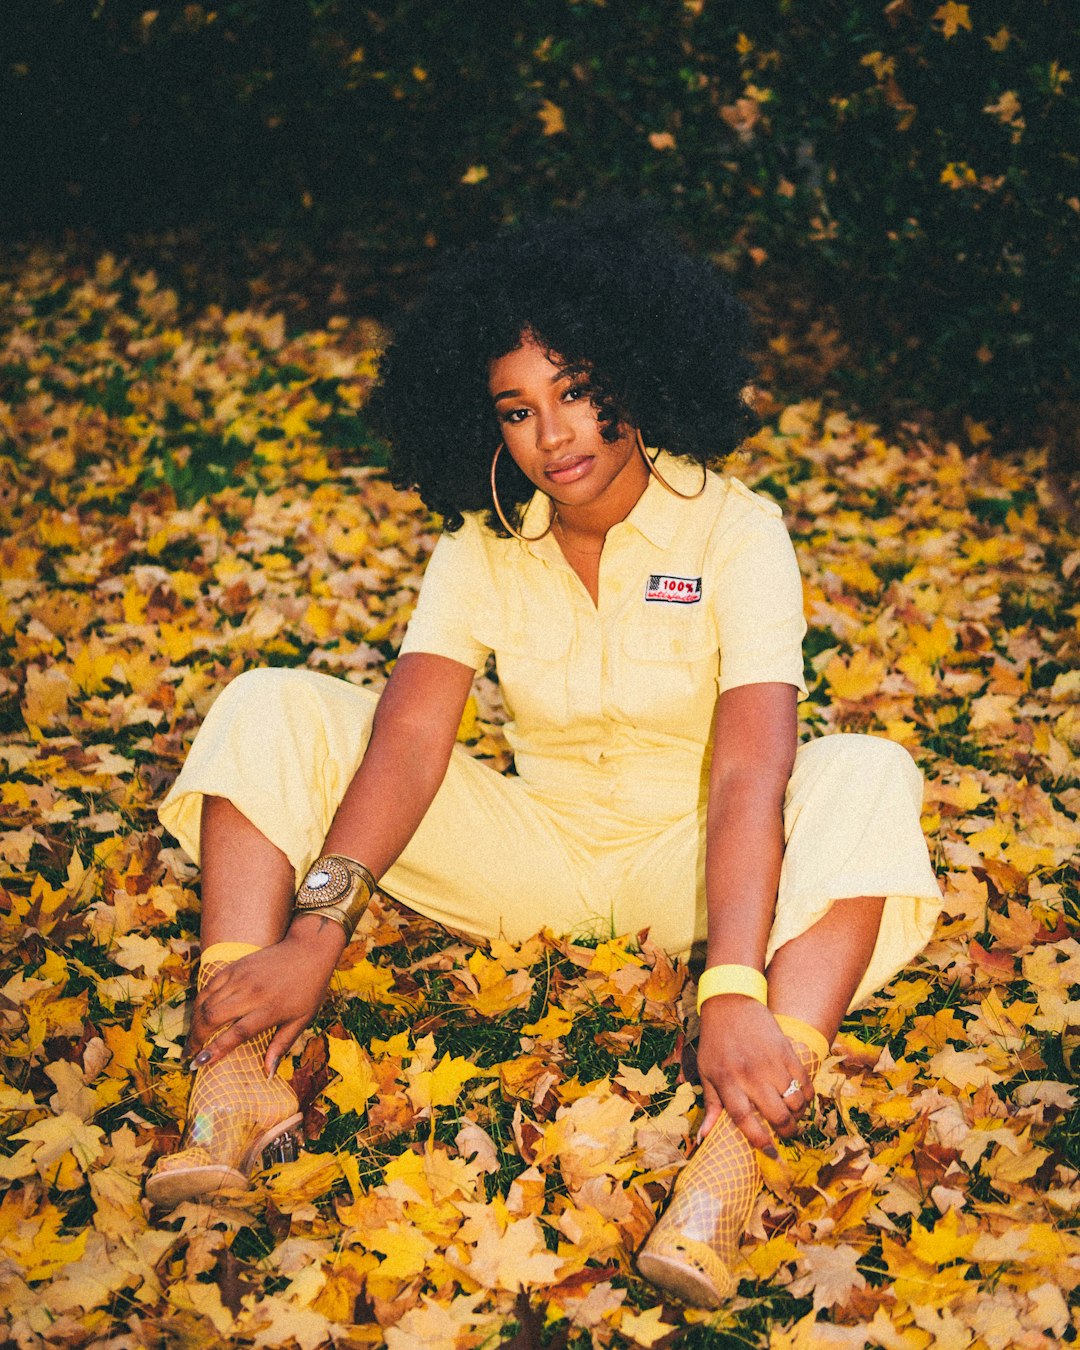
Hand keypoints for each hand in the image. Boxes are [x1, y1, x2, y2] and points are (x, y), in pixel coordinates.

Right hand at [185, 925, 339, 1075]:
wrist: (308, 950)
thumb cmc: (309, 989)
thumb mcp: (302, 1020)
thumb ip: (281, 1045)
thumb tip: (268, 1073)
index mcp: (271, 1009)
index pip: (238, 1032)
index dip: (216, 1049)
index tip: (199, 1064)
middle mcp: (252, 993)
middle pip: (213, 1016)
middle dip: (196, 1038)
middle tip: (189, 1055)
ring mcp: (241, 977)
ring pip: (206, 1001)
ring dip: (194, 1022)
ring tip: (191, 1039)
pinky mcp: (235, 966)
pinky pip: (209, 986)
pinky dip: (200, 1002)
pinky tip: (198, 1015)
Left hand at [695, 995, 811, 1153]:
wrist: (731, 1005)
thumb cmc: (715, 1042)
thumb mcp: (706, 1072)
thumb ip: (710, 1106)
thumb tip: (703, 1139)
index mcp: (727, 1081)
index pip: (744, 1119)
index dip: (759, 1140)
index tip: (770, 1151)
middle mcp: (751, 1075)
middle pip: (778, 1115)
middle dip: (787, 1131)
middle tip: (786, 1133)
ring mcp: (771, 1063)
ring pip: (795, 1101)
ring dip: (798, 1114)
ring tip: (792, 1114)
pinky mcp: (787, 1052)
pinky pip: (805, 1083)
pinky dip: (807, 1096)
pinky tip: (800, 1097)